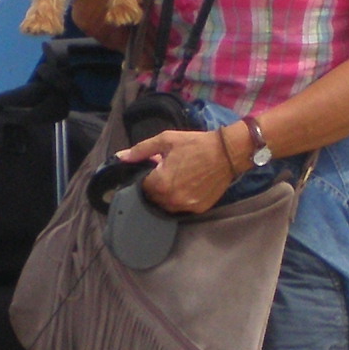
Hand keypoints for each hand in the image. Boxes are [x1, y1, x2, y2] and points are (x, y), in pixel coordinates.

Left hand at [116, 125, 238, 214]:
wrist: (227, 153)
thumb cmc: (195, 144)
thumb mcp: (166, 140)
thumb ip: (141, 150)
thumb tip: (121, 157)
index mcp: (160, 184)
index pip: (142, 186)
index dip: (146, 177)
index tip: (153, 169)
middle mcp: (171, 200)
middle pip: (153, 198)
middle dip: (156, 186)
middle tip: (167, 171)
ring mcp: (186, 206)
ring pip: (167, 205)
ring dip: (167, 194)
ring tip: (177, 178)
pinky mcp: (199, 209)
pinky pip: (182, 207)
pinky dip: (181, 198)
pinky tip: (188, 185)